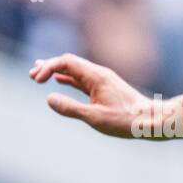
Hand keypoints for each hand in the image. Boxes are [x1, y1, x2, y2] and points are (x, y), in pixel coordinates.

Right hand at [29, 53, 151, 138]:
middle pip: (69, 62)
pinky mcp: (103, 88)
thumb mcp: (95, 117)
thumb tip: (49, 99)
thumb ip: (71, 108)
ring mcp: (101, 80)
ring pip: (74, 70)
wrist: (151, 121)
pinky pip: (80, 79)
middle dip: (48, 66)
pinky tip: (59, 80)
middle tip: (31, 75)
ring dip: (56, 71)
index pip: (66, 62)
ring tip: (38, 74)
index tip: (37, 81)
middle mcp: (98, 74)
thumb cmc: (125, 121)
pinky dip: (67, 78)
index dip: (48, 67)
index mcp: (96, 76)